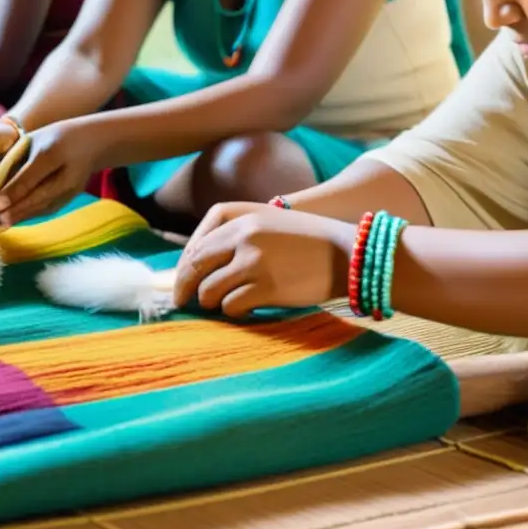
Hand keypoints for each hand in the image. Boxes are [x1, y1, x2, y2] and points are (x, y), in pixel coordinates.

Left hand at [0, 118, 107, 225]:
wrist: (93, 143)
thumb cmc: (55, 137)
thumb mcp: (35, 139)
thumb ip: (17, 159)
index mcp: (54, 152)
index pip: (31, 175)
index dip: (13, 191)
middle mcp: (67, 174)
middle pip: (39, 195)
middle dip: (15, 208)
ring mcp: (72, 189)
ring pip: (43, 205)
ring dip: (22, 215)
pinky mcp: (70, 198)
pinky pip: (47, 208)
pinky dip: (30, 214)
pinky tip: (14, 219)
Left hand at [173, 203, 357, 317]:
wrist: (347, 253)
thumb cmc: (308, 240)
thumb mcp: (269, 222)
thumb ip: (237, 234)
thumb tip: (199, 263)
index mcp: (241, 217)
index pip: (197, 245)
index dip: (182, 268)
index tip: (181, 282)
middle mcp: (243, 236)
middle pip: (195, 267)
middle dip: (184, 288)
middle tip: (182, 302)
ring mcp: (253, 262)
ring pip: (210, 290)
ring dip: (212, 302)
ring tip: (223, 304)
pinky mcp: (266, 287)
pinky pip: (232, 306)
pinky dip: (234, 311)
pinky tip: (244, 310)